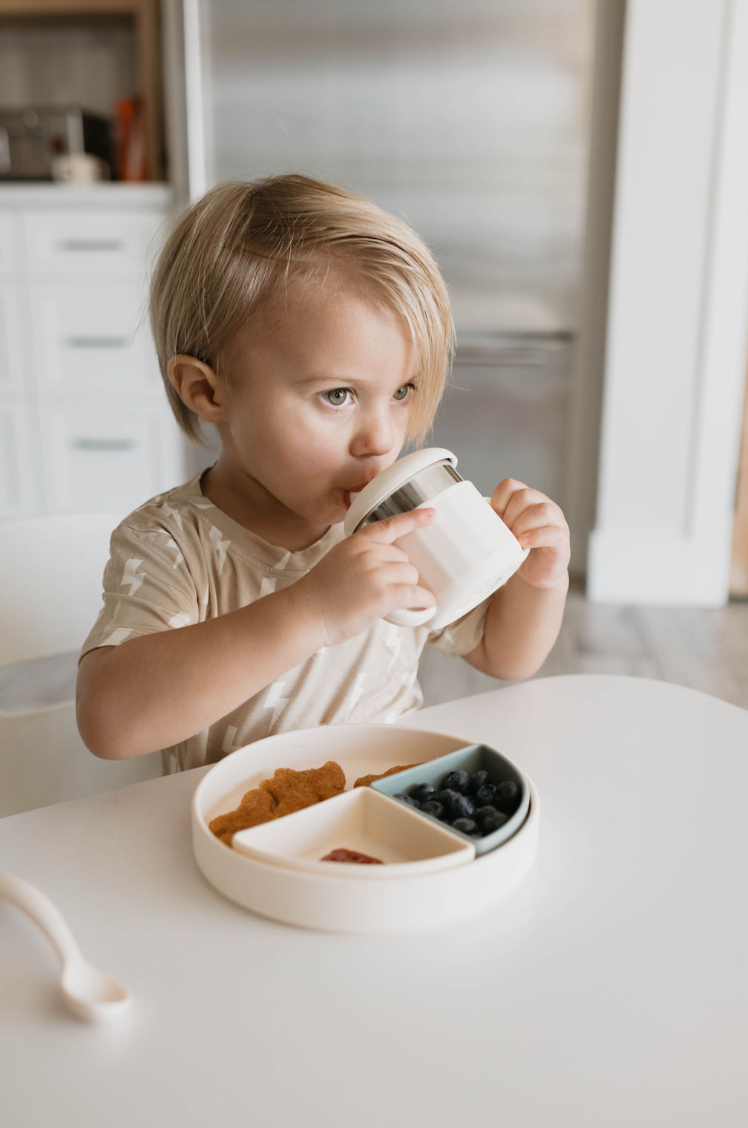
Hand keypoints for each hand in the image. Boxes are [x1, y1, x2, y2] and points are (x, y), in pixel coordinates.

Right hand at [288, 508, 436, 646]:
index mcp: (356, 543)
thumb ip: (362, 557)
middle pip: (404, 558)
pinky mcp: (382, 594)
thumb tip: (392, 567)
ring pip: (411, 575)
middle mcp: (367, 553)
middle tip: (384, 591)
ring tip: (392, 601)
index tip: (431, 514)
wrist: (304, 614)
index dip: (413, 519)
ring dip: (408, 589)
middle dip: (401, 575)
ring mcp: (375, 573)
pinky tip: (426, 604)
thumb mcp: (339, 561)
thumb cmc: (319, 595)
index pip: (389, 525)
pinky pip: (415, 593)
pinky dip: (424, 600)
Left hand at [490, 479, 569, 589]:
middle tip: (505, 533)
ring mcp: (555, 520)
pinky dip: (536, 537)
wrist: (534, 573)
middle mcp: (542, 504)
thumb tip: (476, 518)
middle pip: (524, 496)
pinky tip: (525, 544)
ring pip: (542, 510)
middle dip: (509, 516)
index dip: (498, 500)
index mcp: (526, 499)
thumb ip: (494, 521)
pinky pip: (553, 532)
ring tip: (516, 540)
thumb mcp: (502, 532)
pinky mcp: (562, 538)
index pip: (510, 485)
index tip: (495, 518)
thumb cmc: (517, 550)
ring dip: (523, 525)